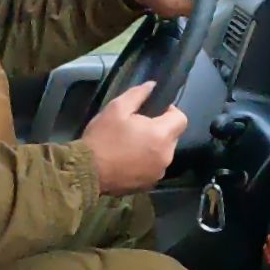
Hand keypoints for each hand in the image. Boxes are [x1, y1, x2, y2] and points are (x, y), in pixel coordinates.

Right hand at [82, 81, 187, 195]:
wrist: (87, 171)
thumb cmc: (103, 137)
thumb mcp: (116, 109)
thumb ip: (137, 94)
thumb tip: (152, 85)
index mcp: (161, 135)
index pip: (181, 119)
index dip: (170, 112)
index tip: (154, 111)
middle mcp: (166, 155)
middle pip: (172, 136)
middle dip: (160, 129)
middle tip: (136, 127)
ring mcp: (158, 172)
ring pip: (163, 153)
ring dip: (153, 147)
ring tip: (130, 145)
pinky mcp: (149, 184)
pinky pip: (153, 167)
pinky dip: (145, 162)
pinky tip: (127, 160)